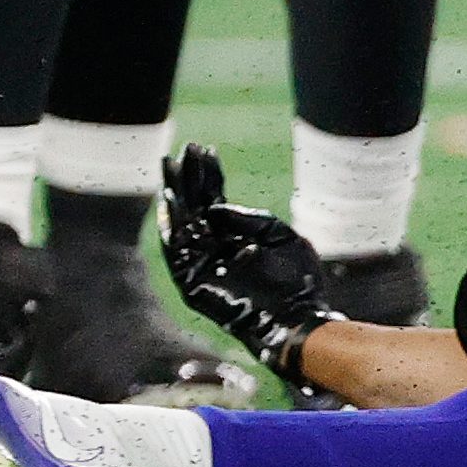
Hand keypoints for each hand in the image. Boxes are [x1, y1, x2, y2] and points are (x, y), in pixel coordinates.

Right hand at [159, 145, 340, 389]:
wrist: (297, 318)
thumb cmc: (298, 280)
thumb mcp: (281, 237)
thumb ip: (251, 219)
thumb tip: (215, 207)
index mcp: (237, 236)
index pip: (215, 199)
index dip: (208, 175)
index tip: (202, 148)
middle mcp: (216, 248)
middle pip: (195, 207)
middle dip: (187, 179)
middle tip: (179, 151)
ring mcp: (203, 265)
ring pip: (181, 225)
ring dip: (174, 197)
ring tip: (169, 170)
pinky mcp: (193, 283)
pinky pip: (177, 253)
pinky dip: (172, 229)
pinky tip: (169, 203)